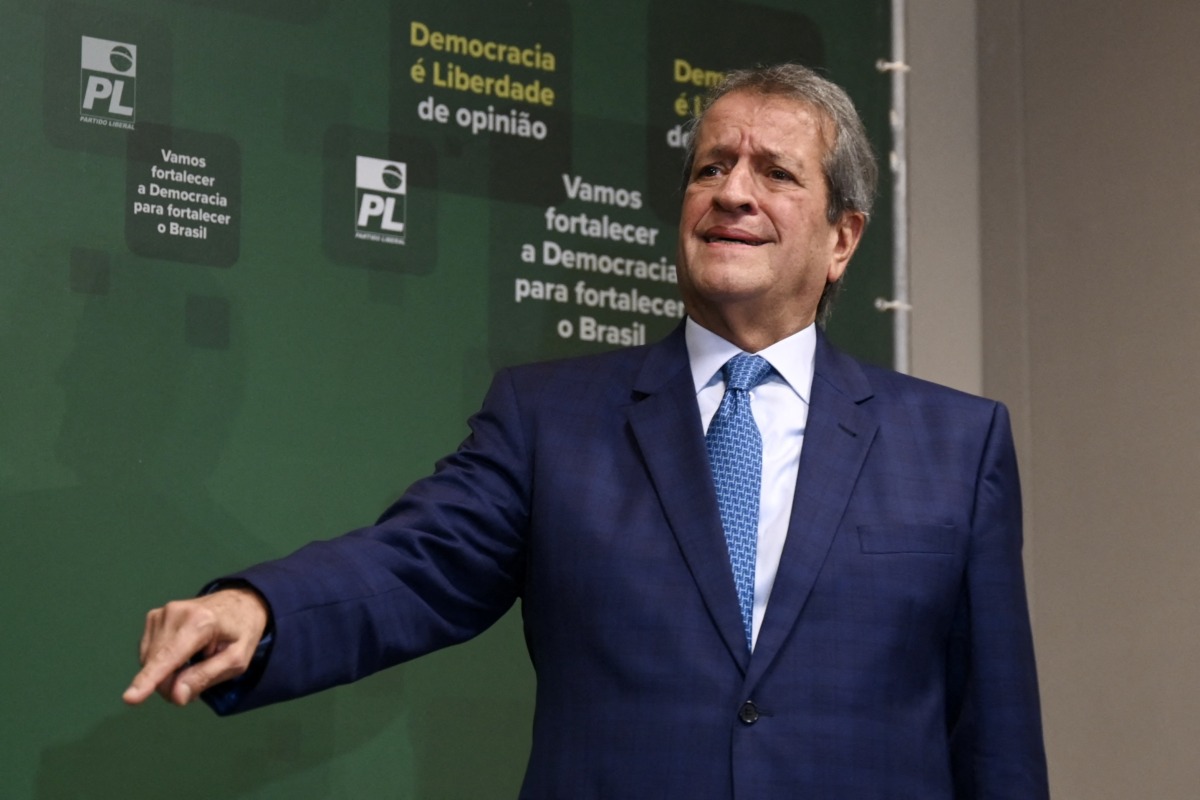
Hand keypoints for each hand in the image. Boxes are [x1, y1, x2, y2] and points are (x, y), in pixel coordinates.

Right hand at [122, 587, 268, 706]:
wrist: (239, 603)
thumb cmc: (241, 632)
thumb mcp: (237, 659)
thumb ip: (206, 677)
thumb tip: (175, 695)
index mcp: (200, 622)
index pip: (169, 657)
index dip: (149, 680)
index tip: (130, 698)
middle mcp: (176, 613)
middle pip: (158, 667)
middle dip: (173, 683)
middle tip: (200, 678)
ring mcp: (161, 613)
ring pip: (149, 663)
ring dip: (168, 673)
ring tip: (196, 659)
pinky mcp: (153, 618)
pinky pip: (148, 655)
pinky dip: (163, 662)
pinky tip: (183, 653)